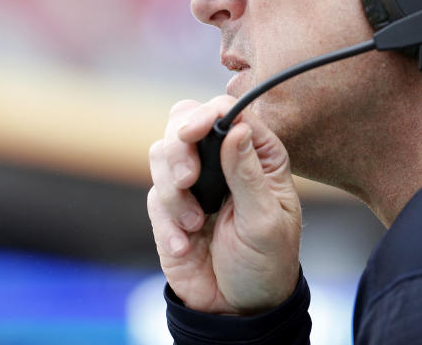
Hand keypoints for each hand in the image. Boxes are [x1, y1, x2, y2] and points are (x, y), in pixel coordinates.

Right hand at [147, 96, 301, 313]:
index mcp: (256, 155)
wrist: (239, 308)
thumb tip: (237, 128)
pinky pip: (154, 198)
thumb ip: (247, 174)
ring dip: (172, 190)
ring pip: (161, 154)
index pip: (227, 113)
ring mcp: (194, 183)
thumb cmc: (266, 262)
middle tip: (186, 180)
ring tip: (194, 223)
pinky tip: (185, 245)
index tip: (192, 132)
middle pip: (183, 122)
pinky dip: (166, 223)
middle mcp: (222, 161)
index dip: (206, 114)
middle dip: (177, 149)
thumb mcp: (265, 221)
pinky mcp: (170, 208)